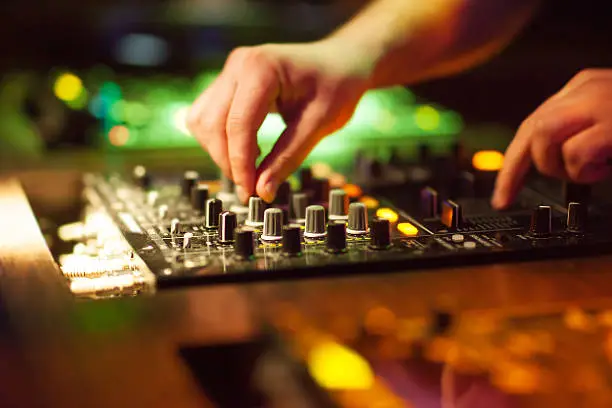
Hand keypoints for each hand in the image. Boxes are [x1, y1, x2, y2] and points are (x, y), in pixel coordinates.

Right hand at [187, 40, 372, 202]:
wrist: (340, 62)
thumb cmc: (336, 85)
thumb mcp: (319, 124)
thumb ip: (288, 158)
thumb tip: (263, 192)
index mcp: (262, 68)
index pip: (238, 124)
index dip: (240, 164)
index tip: (251, 192)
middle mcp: (239, 65)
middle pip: (212, 123)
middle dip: (227, 161)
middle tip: (251, 189)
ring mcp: (230, 72)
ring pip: (202, 121)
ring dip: (219, 151)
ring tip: (250, 169)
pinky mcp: (228, 83)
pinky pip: (207, 115)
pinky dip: (218, 140)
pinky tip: (245, 151)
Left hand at [492, 69, 611, 208]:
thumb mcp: (607, 128)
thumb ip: (578, 135)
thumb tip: (545, 164)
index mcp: (583, 89)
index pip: (530, 125)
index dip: (512, 165)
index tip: (503, 196)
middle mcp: (587, 89)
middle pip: (530, 130)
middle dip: (534, 166)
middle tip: (569, 176)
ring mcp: (603, 101)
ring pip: (544, 136)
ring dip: (561, 165)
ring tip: (596, 169)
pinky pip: (577, 150)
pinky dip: (586, 169)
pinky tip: (608, 166)